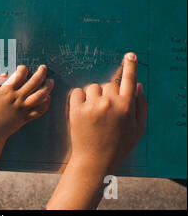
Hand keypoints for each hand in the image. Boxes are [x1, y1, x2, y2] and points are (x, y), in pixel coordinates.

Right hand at [0, 65, 53, 140]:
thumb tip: (5, 74)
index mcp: (7, 90)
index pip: (20, 75)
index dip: (23, 69)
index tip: (22, 69)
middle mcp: (17, 98)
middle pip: (34, 83)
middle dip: (41, 73)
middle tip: (44, 68)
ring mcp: (23, 108)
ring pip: (40, 95)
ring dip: (47, 87)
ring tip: (51, 81)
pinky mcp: (26, 117)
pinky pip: (40, 110)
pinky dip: (46, 104)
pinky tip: (48, 98)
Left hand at [67, 52, 147, 173]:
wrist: (95, 160)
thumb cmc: (118, 145)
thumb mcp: (137, 128)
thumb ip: (140, 105)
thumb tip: (137, 85)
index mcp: (126, 106)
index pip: (129, 80)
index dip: (130, 66)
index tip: (129, 55)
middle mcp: (110, 103)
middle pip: (108, 85)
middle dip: (108, 94)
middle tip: (106, 112)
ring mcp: (92, 106)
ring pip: (92, 88)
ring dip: (93, 96)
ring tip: (94, 113)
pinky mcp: (76, 110)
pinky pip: (77, 92)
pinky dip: (79, 98)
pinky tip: (82, 111)